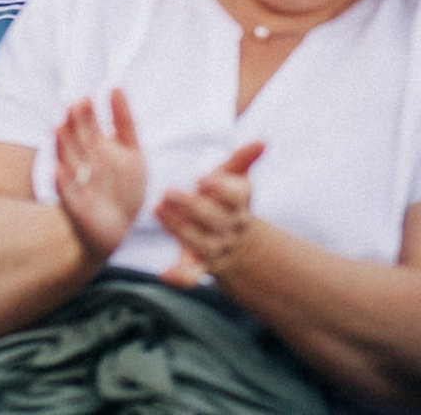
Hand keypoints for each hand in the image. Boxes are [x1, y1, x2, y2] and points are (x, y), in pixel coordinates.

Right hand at [53, 90, 146, 263]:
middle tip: (73, 106)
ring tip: (57, 128)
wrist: (116, 226)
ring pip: (68, 160)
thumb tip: (115, 85)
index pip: (88, 126)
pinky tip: (57, 171)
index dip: (87, 113)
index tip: (86, 97)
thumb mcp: (130, 150)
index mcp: (95, 146)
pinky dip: (62, 183)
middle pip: (77, 139)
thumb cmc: (123, 186)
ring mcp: (78, 183)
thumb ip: (123, 120)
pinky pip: (67, 194)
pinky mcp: (76, 206)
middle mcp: (83, 162)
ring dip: (62, 145)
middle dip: (74, 124)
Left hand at [155, 142, 265, 288]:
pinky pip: (193, 275)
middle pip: (214, 219)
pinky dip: (180, 277)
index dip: (219, 187)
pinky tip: (164, 274)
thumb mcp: (235, 177)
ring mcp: (215, 247)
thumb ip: (243, 159)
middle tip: (167, 191)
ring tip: (157, 210)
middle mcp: (229, 228)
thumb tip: (262, 142)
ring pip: (201, 244)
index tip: (200, 177)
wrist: (237, 240)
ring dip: (179, 229)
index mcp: (238, 205)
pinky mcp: (200, 264)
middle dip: (191, 206)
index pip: (234, 196)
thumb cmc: (227, 198)